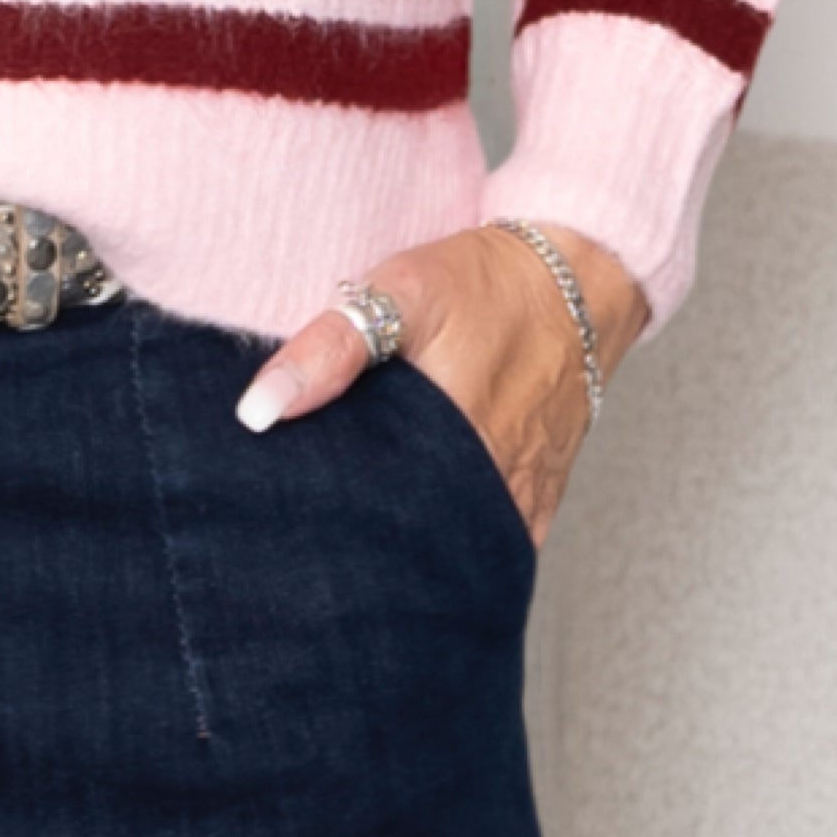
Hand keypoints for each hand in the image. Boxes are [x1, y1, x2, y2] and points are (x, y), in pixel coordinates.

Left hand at [229, 220, 649, 549]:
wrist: (579, 280)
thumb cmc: (487, 284)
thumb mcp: (403, 292)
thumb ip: (331, 347)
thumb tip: (257, 410)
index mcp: (449, 446)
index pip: (371, 525)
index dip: (324, 531)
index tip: (283, 531)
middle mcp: (490, 490)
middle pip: (410, 551)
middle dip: (360, 553)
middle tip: (306, 548)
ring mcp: (519, 505)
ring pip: (449, 555)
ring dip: (407, 552)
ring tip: (351, 551)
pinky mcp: (536, 504)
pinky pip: (489, 549)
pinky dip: (451, 547)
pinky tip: (413, 541)